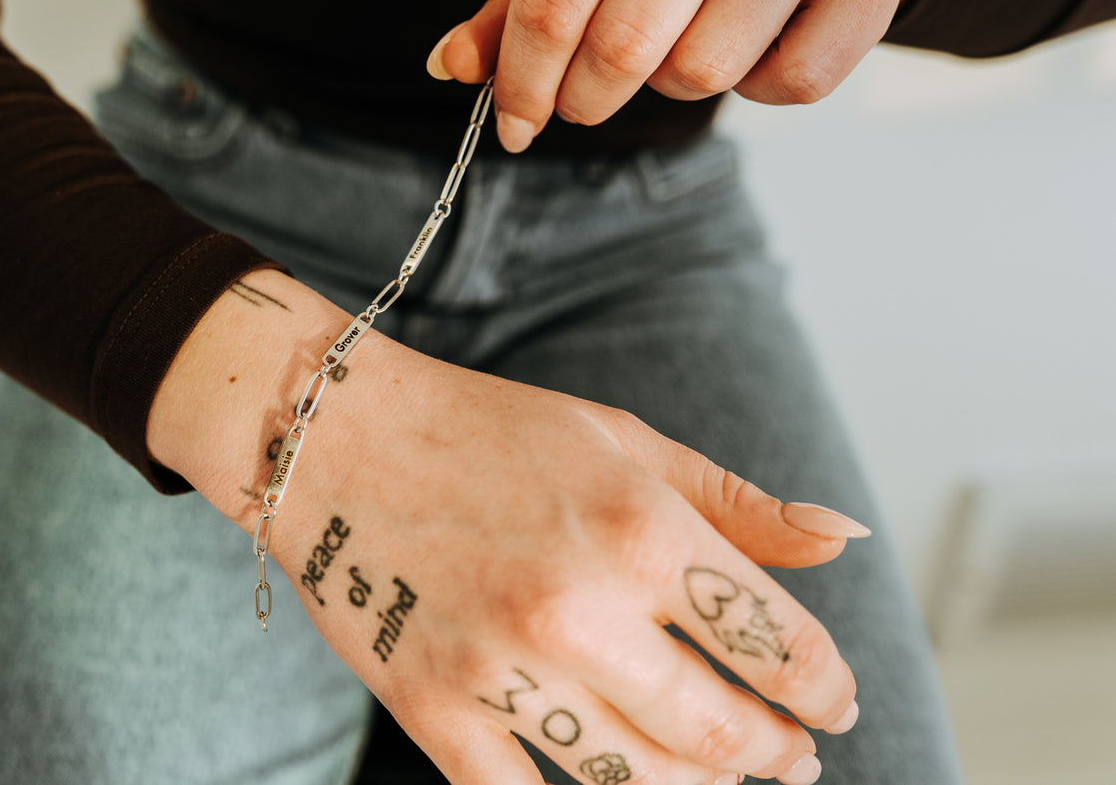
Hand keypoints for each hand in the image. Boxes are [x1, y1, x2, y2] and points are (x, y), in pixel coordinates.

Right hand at [151, 270, 871, 784]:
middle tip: (792, 755)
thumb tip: (846, 539)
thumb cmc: (486, 431)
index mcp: (640, 528)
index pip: (778, 644)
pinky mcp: (434, 710)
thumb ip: (737, 503)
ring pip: (638, 783)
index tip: (835, 701)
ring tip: (723, 776)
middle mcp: (580, 607)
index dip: (827, 688)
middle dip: (778, 753)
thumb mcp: (621, 440)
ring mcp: (501, 669)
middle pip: (722, 733)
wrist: (334, 439)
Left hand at [426, 0, 940, 150]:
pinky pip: (789, 87)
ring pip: (702, 74)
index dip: (522, 86)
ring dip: (683, 87)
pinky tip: (766, 43)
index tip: (516, 126)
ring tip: (698, 41)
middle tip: (595, 98)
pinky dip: (765, 90)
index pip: (551, 5)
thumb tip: (448, 65)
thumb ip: (515, 12)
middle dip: (591, 100)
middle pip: (622, 48)